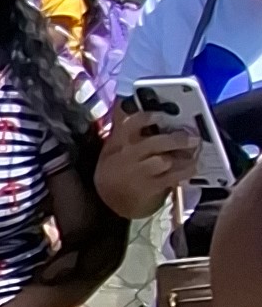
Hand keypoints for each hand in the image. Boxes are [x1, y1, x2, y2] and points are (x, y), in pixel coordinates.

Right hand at [95, 103, 200, 217]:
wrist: (110, 201)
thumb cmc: (116, 168)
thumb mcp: (113, 147)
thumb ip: (126, 129)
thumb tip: (140, 105)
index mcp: (118, 141)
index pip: (130, 124)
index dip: (148, 117)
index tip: (163, 114)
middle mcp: (128, 155)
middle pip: (154, 143)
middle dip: (176, 138)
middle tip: (193, 135)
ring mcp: (139, 172)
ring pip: (165, 160)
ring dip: (184, 155)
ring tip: (196, 149)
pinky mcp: (151, 187)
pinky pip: (173, 177)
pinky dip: (186, 170)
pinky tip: (193, 166)